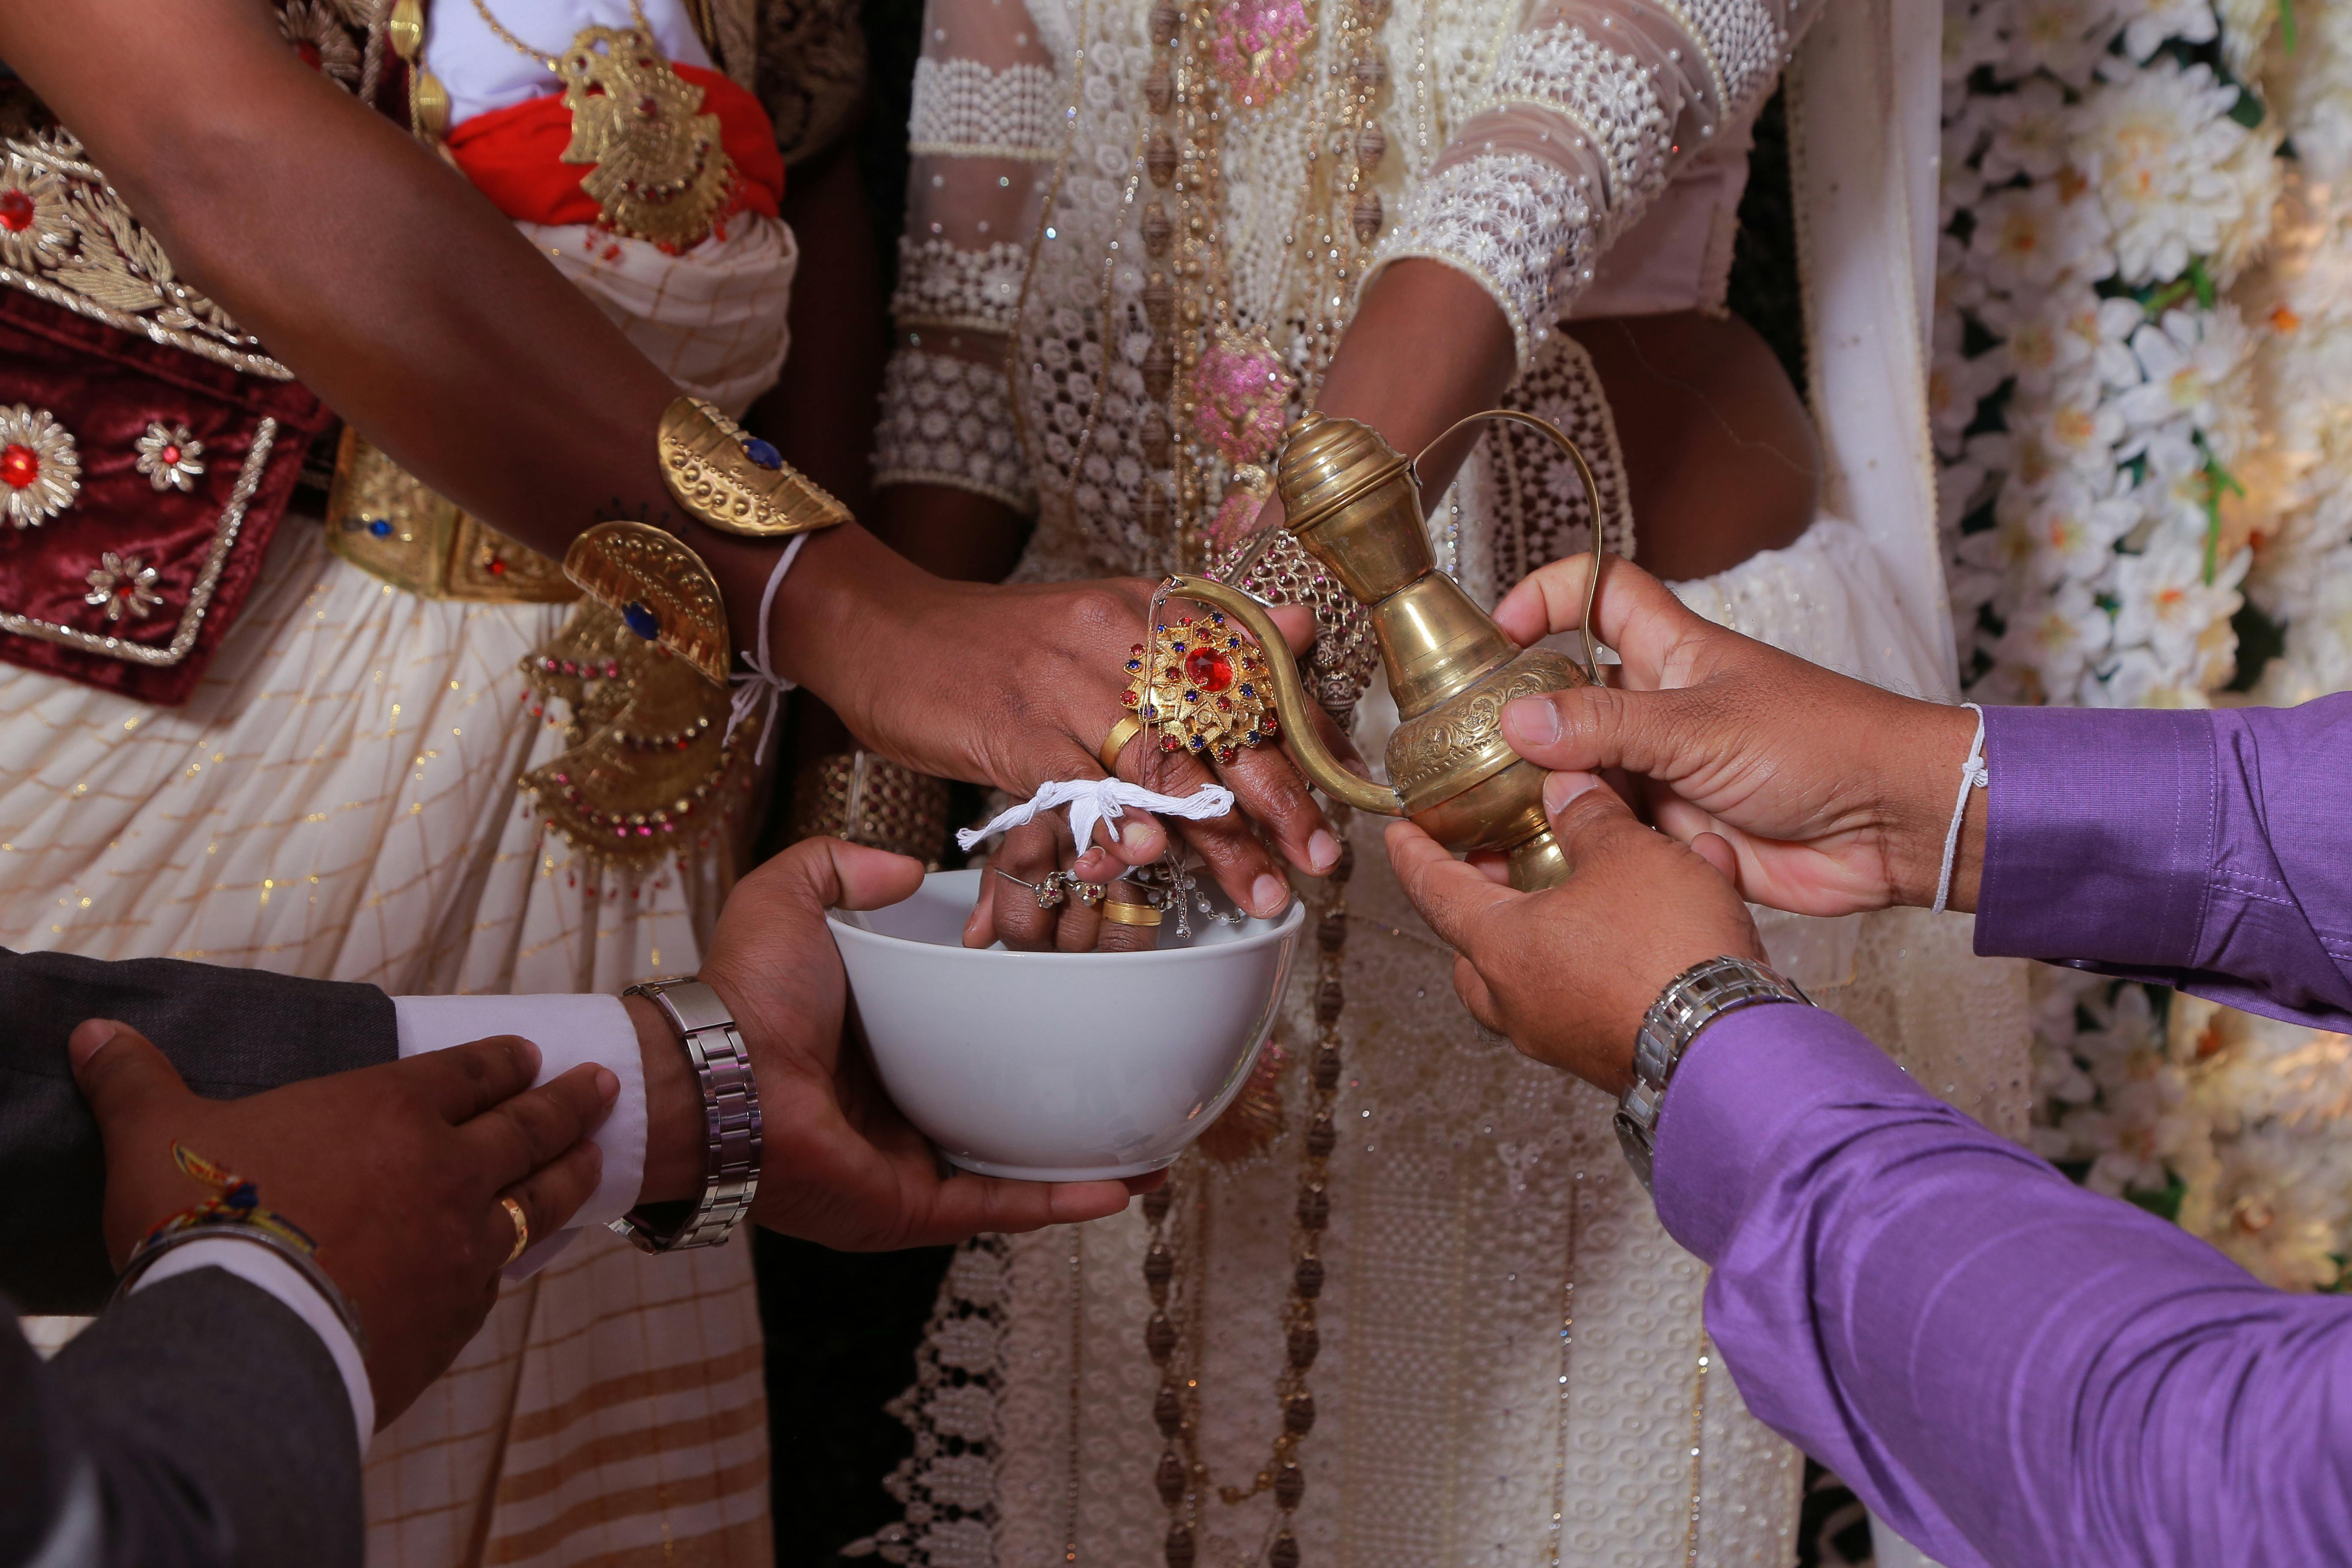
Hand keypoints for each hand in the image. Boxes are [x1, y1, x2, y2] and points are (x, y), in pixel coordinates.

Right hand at [71, 1022, 613, 1425]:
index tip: (529, 1053)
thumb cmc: (203, 1219)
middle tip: (608, 1086)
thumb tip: (96, 1035)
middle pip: (527, 1125)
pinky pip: (502, 1276)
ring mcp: (462, 1244)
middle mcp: (445, 1169)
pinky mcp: (458, 1315)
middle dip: (569, 1102)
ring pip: (541, 1197)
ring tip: (597, 1156)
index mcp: (389, 1111)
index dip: (500, 1060)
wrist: (243, 1336)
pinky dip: (519, 1260)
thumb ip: (138, 1083)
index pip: (467, 1071)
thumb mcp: (156, 1136)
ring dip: (573, 1172)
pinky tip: (524, 1259)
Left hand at [693, 836, 1150, 1247]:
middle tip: (1138, 1077)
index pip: (968, 1034)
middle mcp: (899, 1109)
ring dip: (1086, 1161)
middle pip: (1005, 1106)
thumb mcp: (788, 899)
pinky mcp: (912, 1206)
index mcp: (879, 1044)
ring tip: (1157, 1147)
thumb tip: (906, 867)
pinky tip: (1119, 1184)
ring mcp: (908, 1164)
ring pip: (1018, 1166)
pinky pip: (1000, 1206)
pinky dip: (1061, 1200)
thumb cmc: (746, 995)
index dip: (1025, 1019)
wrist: (720, 1078)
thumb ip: (838, 865)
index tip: (1081, 997)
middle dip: (1073, 1099)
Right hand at [830, 565, 1337, 921]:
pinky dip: (1116, 822)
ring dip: (1215, 836)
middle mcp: (1118, 638)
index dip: (1303, 736)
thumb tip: (1301, 628)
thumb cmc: (1001, 646)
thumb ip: (1198, 641)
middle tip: (1318, 859)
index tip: (1347, 793)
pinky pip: (1076, 784)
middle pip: (1218, 722)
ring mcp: (1064, 683)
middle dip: (1279, 797)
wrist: (885, 629)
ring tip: (1260, 889)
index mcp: (1150, 611)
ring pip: (1159, 763)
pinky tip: (1151, 859)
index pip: (1250, 672)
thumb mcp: (1107, 625)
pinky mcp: (1012, 726)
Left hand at [1384, 778, 1762, 1091]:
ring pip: (1535, 978)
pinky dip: (1613, 956)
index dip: (1414, 855)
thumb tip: (1566, 790)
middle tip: (1500, 868)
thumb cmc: (1666, 952)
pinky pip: (1594, 995)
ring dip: (1555, 932)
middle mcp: (1519, 1002)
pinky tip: (1662, 925)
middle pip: (1476, 949)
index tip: (1397, 834)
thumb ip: (1589, 816)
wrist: (1731, 1046)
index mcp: (1500, 949)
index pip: (1434, 892)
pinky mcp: (1608, 1056)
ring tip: (1589, 891)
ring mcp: (1561, 1038)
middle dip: (1486, 906)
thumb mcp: (1627, 854)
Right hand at [1492, 554, 1983, 915]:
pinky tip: (1573, 858)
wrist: (1892, 826)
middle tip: (1481, 752)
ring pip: (1584, 775)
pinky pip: (1614, 836)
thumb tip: (1518, 720)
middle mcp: (1662, 708)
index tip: (1500, 632)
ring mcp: (1668, 771)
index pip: (1599, 594)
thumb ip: (1606, 723)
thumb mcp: (1701, 725)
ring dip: (1557, 796)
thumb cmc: (1823, 745)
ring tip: (1522, 815)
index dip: (1548, 596)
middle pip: (1571, 697)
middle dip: (1528, 724)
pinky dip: (1593, 846)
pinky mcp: (1678, 831)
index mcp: (1673, 652)